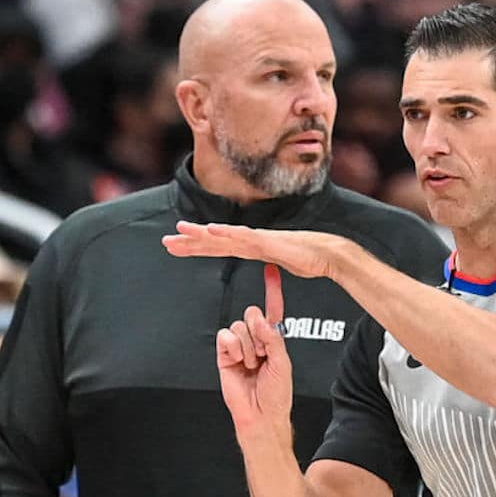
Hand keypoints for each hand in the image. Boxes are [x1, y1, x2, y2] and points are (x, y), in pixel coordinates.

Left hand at [162, 221, 344, 279]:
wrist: (329, 255)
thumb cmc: (310, 260)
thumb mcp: (283, 265)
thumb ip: (272, 263)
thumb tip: (270, 266)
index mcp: (252, 247)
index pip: (219, 248)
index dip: (197, 248)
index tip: (177, 248)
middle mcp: (251, 240)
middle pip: (215, 241)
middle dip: (189, 241)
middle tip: (166, 242)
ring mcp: (258, 238)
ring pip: (224, 236)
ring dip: (201, 233)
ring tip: (180, 230)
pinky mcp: (268, 241)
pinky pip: (243, 236)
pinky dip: (226, 232)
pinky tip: (211, 230)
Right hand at [215, 264, 293, 432]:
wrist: (260, 414)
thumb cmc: (276, 393)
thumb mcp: (283, 362)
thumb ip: (272, 337)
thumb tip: (258, 317)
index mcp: (273, 339)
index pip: (272, 309)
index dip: (272, 290)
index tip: (271, 271)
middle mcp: (255, 340)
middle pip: (251, 314)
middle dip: (258, 334)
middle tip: (262, 356)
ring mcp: (239, 346)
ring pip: (238, 327)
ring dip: (247, 348)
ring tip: (251, 365)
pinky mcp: (224, 354)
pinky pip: (225, 336)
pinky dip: (232, 348)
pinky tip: (237, 362)